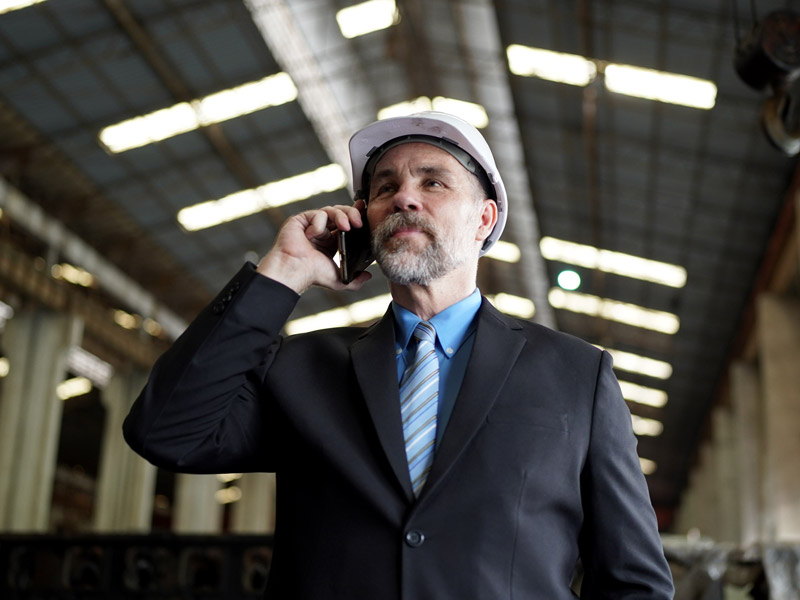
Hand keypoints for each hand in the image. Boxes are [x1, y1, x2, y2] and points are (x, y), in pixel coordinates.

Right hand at [256, 200, 372, 293]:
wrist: (295, 270)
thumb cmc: (311, 275)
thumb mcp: (339, 280)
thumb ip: (355, 280)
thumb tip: (368, 275)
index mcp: (330, 242)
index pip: (346, 224)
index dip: (355, 216)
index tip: (365, 211)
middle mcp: (321, 231)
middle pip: (341, 213)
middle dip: (352, 214)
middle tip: (358, 222)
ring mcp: (311, 224)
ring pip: (331, 210)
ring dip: (341, 216)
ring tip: (346, 226)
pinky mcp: (301, 220)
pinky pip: (317, 214)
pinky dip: (319, 223)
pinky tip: (312, 235)